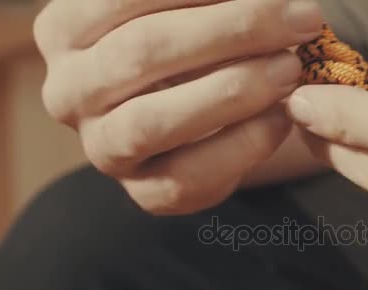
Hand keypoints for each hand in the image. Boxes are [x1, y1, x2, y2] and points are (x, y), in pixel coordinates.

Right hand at [34, 0, 321, 213]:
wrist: (194, 115)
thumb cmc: (192, 47)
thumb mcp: (187, 13)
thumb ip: (208, 3)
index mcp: (66, 30)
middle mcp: (69, 90)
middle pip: (144, 51)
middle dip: (234, 30)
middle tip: (301, 19)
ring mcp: (102, 147)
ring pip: (154, 120)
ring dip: (234, 90)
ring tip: (290, 67)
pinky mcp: (143, 192)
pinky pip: (188, 177)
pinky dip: (243, 144)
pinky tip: (282, 117)